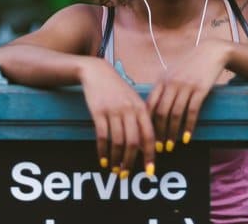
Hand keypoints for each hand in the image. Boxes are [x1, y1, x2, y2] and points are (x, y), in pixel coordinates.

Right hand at [80, 59, 154, 176]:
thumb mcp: (133, 100)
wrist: (98, 72)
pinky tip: (103, 160)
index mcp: (141, 108)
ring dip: (117, 159)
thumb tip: (144, 146)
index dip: (150, 155)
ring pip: (118, 141)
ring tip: (115, 169)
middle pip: (133, 142)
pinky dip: (103, 151)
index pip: (149, 135)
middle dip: (130, 161)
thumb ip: (140, 120)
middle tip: (126, 174)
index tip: (149, 170)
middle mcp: (129, 110)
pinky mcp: (98, 112)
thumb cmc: (118, 89)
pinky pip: (102, 136)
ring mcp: (114, 111)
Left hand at [146, 39, 228, 150]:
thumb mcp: (171, 73)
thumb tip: (152, 112)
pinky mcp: (200, 89)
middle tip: (158, 148)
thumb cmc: (189, 66)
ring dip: (172, 133)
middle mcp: (171, 83)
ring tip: (170, 146)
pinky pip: (192, 111)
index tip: (145, 137)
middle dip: (158, 133)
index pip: (149, 105)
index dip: (146, 123)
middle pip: (160, 112)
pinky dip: (188, 126)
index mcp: (161, 81)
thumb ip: (162, 89)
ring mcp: (185, 86)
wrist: (210, 52)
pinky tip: (186, 138)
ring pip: (175, 114)